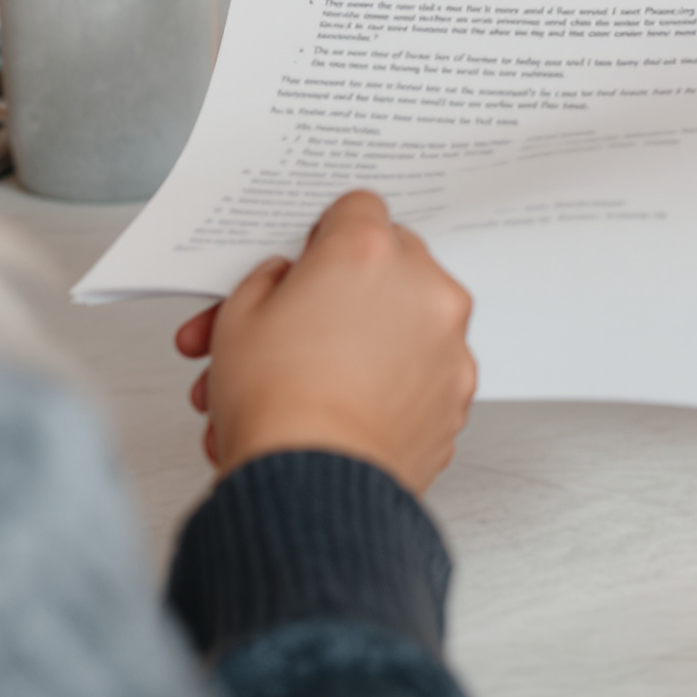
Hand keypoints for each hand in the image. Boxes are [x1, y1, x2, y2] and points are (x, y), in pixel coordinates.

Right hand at [173, 191, 475, 496]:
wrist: (308, 487)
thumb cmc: (276, 402)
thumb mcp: (239, 314)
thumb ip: (271, 279)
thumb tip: (288, 282)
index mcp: (368, 251)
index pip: (356, 208)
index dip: (323, 236)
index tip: (307, 260)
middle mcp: (422, 289)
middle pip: (385, 265)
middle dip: (340, 291)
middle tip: (292, 324)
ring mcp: (448, 344)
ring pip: (400, 324)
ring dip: (356, 343)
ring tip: (296, 384)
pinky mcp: (456, 397)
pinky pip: (418, 374)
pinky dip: (385, 385)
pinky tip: (333, 408)